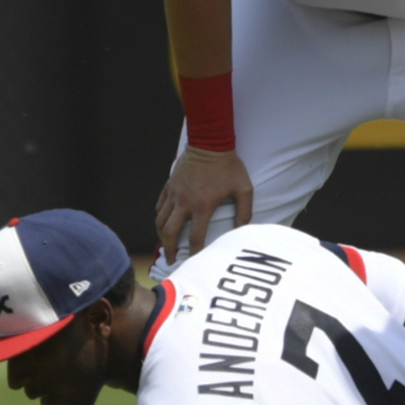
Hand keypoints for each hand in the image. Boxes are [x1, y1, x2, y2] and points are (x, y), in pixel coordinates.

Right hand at [156, 147, 251, 263]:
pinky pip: (159, 205)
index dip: (194, 253)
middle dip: (169, 249)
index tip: (194, 261)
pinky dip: (159, 216)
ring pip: (160, 220)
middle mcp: (184, 203)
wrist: (210, 143)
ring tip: (165, 244)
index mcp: (202, 206)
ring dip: (161, 235)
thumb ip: (245, 211)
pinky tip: (164, 222)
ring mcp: (174, 194)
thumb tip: (242, 229)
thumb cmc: (228, 166)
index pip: (195, 238)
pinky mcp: (169, 185)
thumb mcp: (244, 188)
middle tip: (172, 259)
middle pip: (170, 233)